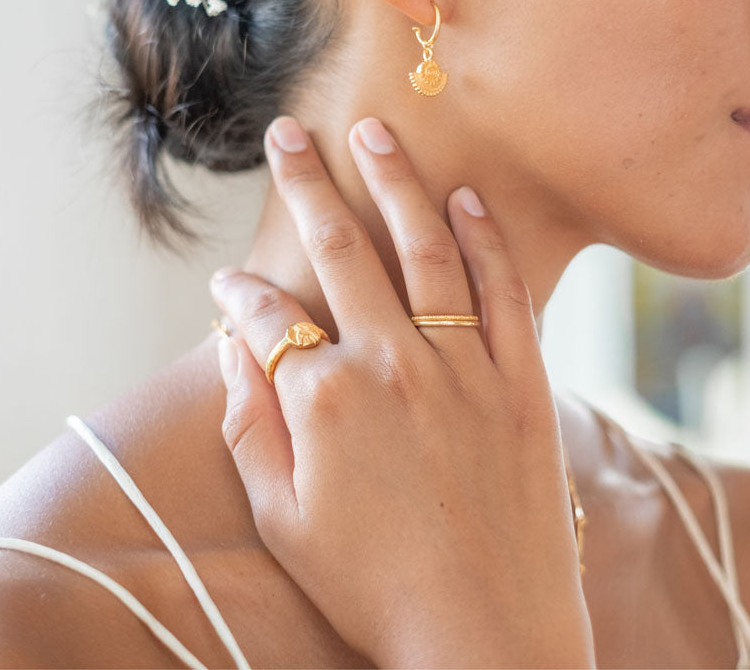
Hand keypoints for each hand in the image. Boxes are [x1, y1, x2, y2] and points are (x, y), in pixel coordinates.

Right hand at [210, 116, 593, 667]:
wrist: (487, 637)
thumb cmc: (373, 586)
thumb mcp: (283, 518)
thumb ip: (250, 423)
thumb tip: (234, 346)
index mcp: (323, 399)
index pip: (266, 317)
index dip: (238, 294)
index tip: (228, 282)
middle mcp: (390, 362)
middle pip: (339, 249)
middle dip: (306, 183)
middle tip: (289, 132)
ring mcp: (462, 365)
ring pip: (424, 247)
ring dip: (394, 182)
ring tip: (375, 131)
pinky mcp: (522, 379)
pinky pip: (503, 290)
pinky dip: (485, 239)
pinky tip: (466, 198)